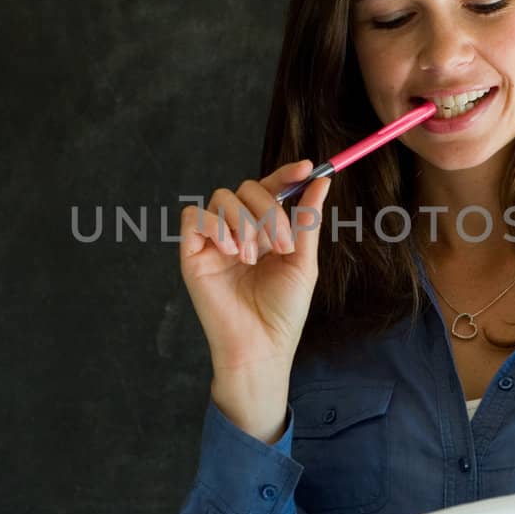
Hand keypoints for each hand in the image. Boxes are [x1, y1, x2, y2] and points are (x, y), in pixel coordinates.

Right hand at [178, 160, 330, 423]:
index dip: (285, 174)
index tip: (306, 167)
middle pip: (246, 188)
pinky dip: (215, 226)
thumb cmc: (283, 312)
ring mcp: (214, 241)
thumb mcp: (302, 262)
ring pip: (221, 197)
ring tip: (253, 257)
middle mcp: (239, 231)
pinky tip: (231, 252)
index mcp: (266, 231)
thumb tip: (322, 180)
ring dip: (244, 222)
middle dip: (268, 210)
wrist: (261, 346)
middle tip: (280, 245)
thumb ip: (307, 220)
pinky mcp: (192, 254)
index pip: (271, 189)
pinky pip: (194, 217)